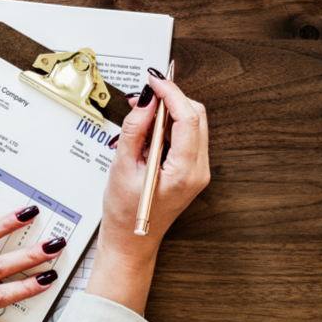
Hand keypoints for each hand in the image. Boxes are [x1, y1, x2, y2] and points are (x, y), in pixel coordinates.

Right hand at [85, 73, 209, 313]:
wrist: (131, 241)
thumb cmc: (125, 213)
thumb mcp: (122, 167)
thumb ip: (135, 130)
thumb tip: (147, 100)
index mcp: (184, 172)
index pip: (188, 118)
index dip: (171, 93)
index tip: (154, 80)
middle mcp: (199, 170)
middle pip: (196, 116)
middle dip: (172, 99)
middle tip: (145, 95)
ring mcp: (199, 170)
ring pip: (193, 123)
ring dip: (170, 112)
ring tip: (142, 117)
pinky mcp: (193, 168)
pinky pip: (187, 136)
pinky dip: (170, 125)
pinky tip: (149, 132)